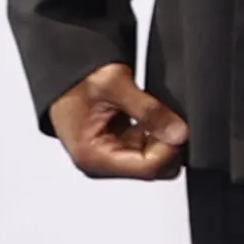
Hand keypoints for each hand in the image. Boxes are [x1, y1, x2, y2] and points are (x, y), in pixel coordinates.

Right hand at [48, 61, 187, 179]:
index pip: (148, 168)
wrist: (64, 75)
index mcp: (93, 155)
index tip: (178, 125)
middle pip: (154, 168)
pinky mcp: (117, 150)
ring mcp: (109, 158)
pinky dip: (155, 135)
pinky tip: (147, 117)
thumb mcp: (115, 85)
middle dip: (167, 144)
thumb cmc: (76, 80)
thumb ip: (149, 111)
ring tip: (150, 113)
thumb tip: (179, 133)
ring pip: (155, 160)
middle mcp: (100, 164)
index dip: (170, 147)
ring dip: (161, 138)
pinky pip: (148, 150)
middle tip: (165, 116)